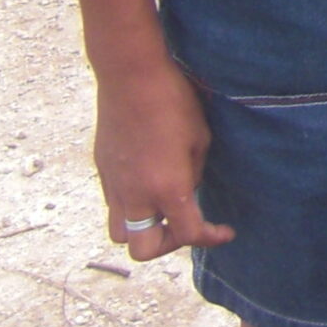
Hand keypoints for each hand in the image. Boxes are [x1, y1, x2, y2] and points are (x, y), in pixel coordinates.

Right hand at [94, 53, 233, 261]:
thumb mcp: (200, 140)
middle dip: (168, 245)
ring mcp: (113, 185)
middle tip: (187, 224)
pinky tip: (149, 182)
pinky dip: (132, 205)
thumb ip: (192, 175)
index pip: (188, 234)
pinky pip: (113, 204)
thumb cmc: (173, 102)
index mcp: (166, 188)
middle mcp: (134, 195)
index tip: (226, 231)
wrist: (131, 77)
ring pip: (120, 232)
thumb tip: (185, 192)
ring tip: (164, 208)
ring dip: (143, 229)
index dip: (211, 238)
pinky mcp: (101, 171)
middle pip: (142, 250)